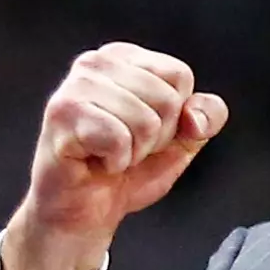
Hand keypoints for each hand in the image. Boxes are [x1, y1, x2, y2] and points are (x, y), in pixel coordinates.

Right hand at [2, 42, 228, 269]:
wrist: (86, 211)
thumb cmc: (129, 171)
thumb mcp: (184, 140)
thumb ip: (207, 117)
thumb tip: (195, 117)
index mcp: (124, 57)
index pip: (179, 76)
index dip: (175, 116)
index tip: (145, 132)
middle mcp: (96, 62)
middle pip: (166, 99)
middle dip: (156, 137)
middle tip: (125, 147)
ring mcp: (75, 86)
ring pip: (145, 121)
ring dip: (135, 152)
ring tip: (109, 154)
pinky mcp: (62, 113)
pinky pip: (119, 139)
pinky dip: (116, 161)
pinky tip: (95, 161)